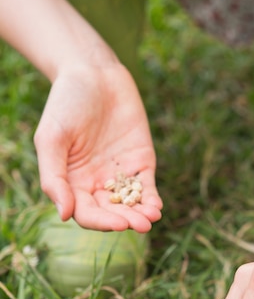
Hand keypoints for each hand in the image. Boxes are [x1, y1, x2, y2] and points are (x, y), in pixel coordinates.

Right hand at [34, 60, 161, 231]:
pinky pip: (146, 187)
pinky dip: (151, 198)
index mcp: (73, 183)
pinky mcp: (141, 162)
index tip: (117, 224)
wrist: (93, 73)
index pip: (86, 213)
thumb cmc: (65, 104)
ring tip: (151, 219)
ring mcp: (120, 174)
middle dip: (126, 220)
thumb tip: (64, 215)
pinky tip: (156, 206)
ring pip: (131, 204)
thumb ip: (54, 177)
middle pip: (111, 212)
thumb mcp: (51, 139)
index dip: (101, 222)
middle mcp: (96, 183)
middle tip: (140, 225)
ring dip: (141, 214)